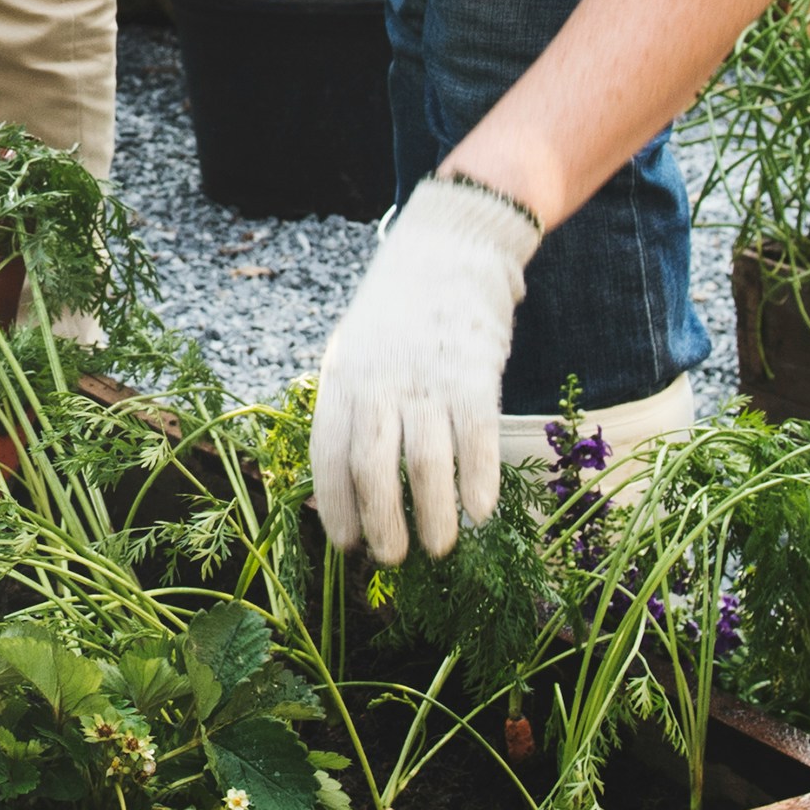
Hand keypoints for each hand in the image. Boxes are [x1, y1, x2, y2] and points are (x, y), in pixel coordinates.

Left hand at [311, 176, 539, 564]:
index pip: (329, 456)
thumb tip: (341, 489)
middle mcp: (380, 383)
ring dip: (432, 515)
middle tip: (392, 559)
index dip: (336, 507)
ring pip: (425, 464)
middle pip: (373, 468)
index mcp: (342, 380)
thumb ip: (350, 411)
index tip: (346, 545)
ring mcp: (429, 380)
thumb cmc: (397, 316)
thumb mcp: (354, 353)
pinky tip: (481, 513)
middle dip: (381, 523)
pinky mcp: (476, 376)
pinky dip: (477, 482)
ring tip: (438, 548)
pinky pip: (476, 440)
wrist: (449, 251)